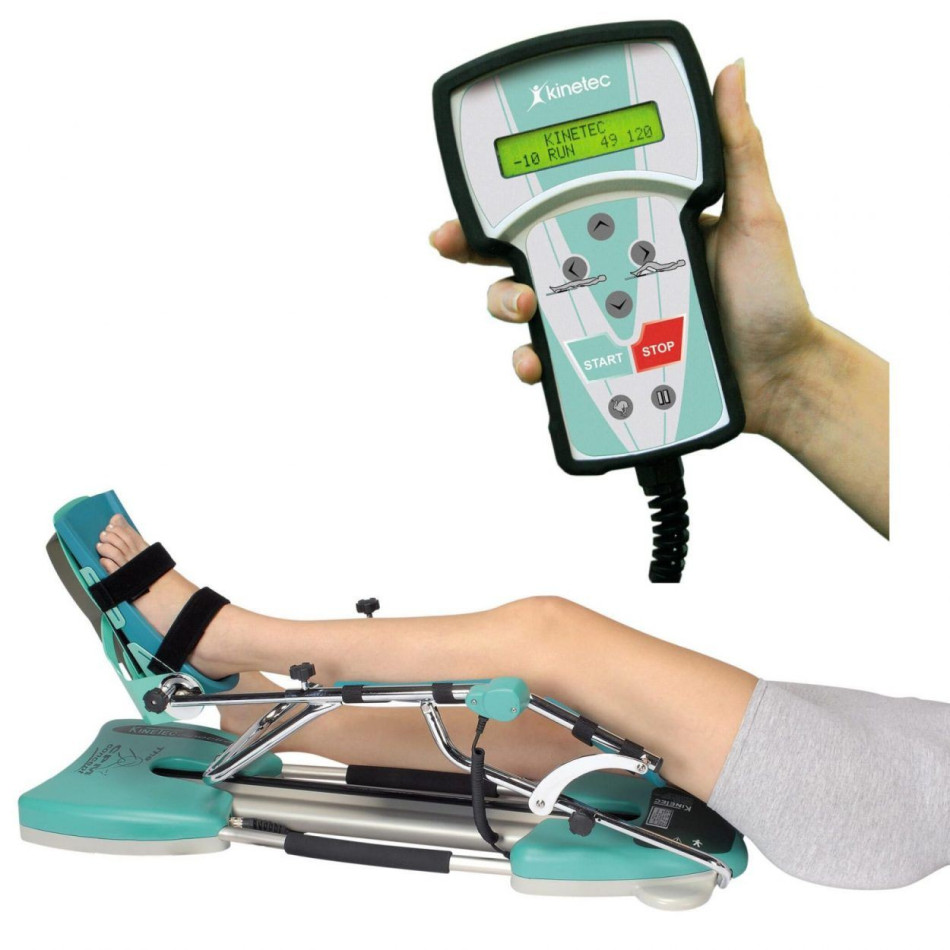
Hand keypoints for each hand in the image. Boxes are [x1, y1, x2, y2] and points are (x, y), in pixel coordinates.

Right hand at [430, 61, 887, 532]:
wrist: (779, 376)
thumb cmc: (770, 299)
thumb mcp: (755, 216)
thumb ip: (737, 150)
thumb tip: (731, 74)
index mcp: (631, 229)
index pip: (561, 207)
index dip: (509, 203)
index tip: (472, 202)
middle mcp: (606, 274)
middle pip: (525, 258)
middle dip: (481, 253)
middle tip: (462, 247)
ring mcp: (599, 322)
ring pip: (528, 312)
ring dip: (506, 305)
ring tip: (524, 310)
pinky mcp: (600, 365)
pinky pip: (554, 365)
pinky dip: (535, 365)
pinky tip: (540, 364)